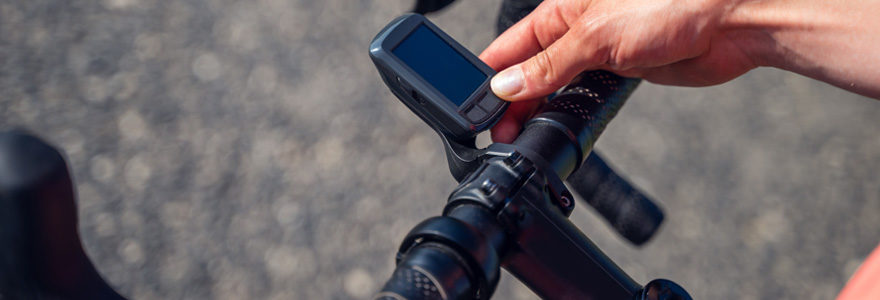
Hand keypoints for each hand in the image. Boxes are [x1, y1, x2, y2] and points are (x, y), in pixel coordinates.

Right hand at [479, 0, 759, 142]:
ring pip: (555, 85)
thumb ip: (550, 64)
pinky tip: (556, 126)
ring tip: (518, 134)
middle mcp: (577, 29)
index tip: (473, 102)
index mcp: (563, 9)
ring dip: (537, 108)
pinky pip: (584, 95)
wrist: (731, 21)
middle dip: (510, 100)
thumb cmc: (671, 3)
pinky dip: (568, 112)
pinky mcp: (623, 72)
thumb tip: (507, 83)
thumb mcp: (596, 35)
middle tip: (495, 132)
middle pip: (530, 69)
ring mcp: (599, 52)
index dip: (491, 73)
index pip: (512, 44)